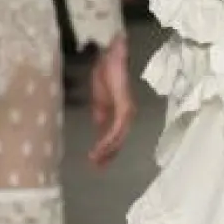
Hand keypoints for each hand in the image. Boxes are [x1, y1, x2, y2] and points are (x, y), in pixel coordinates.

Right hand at [87, 34, 133, 167]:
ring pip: (118, 138)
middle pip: (119, 141)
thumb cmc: (105, 71)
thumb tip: (99, 128)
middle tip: (96, 168)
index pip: (116, 136)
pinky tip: (100, 147)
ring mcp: (128, 112)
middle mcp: (127, 115)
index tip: (96, 161)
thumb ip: (100, 114)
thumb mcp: (99, 99)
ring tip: (95, 160)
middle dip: (108, 155)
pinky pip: (117, 128)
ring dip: (107, 150)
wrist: (109, 55)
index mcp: (121, 113)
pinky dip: (109, 139)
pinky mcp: (125, 107)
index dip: (107, 150)